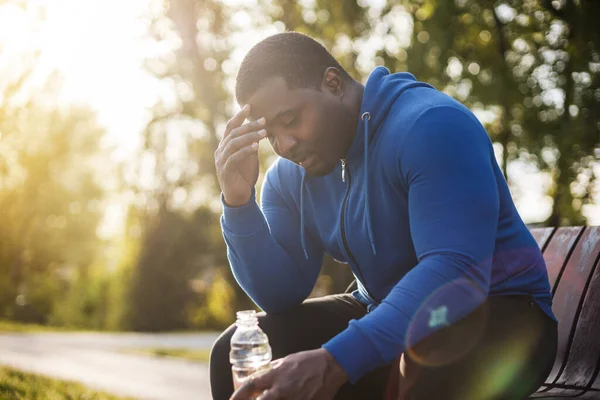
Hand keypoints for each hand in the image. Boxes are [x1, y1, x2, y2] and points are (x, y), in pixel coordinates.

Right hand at [215, 105, 266, 206]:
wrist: (239, 196)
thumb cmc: (244, 175)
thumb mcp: (249, 157)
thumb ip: (250, 144)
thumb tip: (259, 131)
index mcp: (225, 146)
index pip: (230, 127)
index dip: (239, 116)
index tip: (249, 106)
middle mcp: (220, 151)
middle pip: (233, 133)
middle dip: (249, 126)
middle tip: (263, 120)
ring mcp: (221, 161)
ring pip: (234, 143)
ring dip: (249, 137)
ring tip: (263, 133)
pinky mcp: (225, 171)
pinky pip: (234, 158)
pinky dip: (245, 151)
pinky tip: (256, 146)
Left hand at [230, 349, 347, 399]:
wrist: (329, 366)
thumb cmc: (307, 361)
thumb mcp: (286, 361)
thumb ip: (272, 370)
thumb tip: (262, 375)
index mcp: (275, 376)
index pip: (250, 385)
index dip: (237, 395)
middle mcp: (281, 389)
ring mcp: (293, 399)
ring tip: (272, 399)